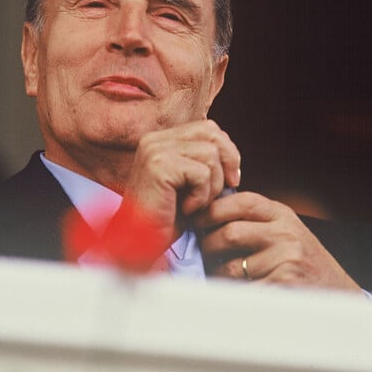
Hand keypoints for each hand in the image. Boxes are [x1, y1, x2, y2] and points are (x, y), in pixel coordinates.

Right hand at [120, 120, 241, 253]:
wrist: (138, 243)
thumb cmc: (165, 219)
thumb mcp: (188, 185)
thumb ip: (204, 163)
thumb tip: (233, 157)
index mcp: (160, 140)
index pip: (207, 128)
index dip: (226, 152)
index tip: (229, 180)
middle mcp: (154, 140)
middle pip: (212, 133)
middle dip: (227, 162)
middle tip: (224, 190)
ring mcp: (154, 150)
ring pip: (210, 154)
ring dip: (213, 185)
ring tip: (196, 204)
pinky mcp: (158, 166)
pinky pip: (201, 173)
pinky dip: (201, 196)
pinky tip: (186, 209)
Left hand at [194, 191, 362, 291]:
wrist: (337, 295)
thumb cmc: (302, 264)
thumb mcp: (285, 231)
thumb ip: (254, 221)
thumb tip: (204, 214)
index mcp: (283, 216)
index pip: (240, 202)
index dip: (211, 210)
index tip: (196, 220)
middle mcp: (286, 235)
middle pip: (228, 234)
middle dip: (208, 246)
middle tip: (205, 255)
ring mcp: (285, 261)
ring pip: (229, 266)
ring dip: (218, 274)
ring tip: (224, 277)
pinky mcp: (281, 287)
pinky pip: (240, 291)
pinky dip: (231, 295)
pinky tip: (236, 294)